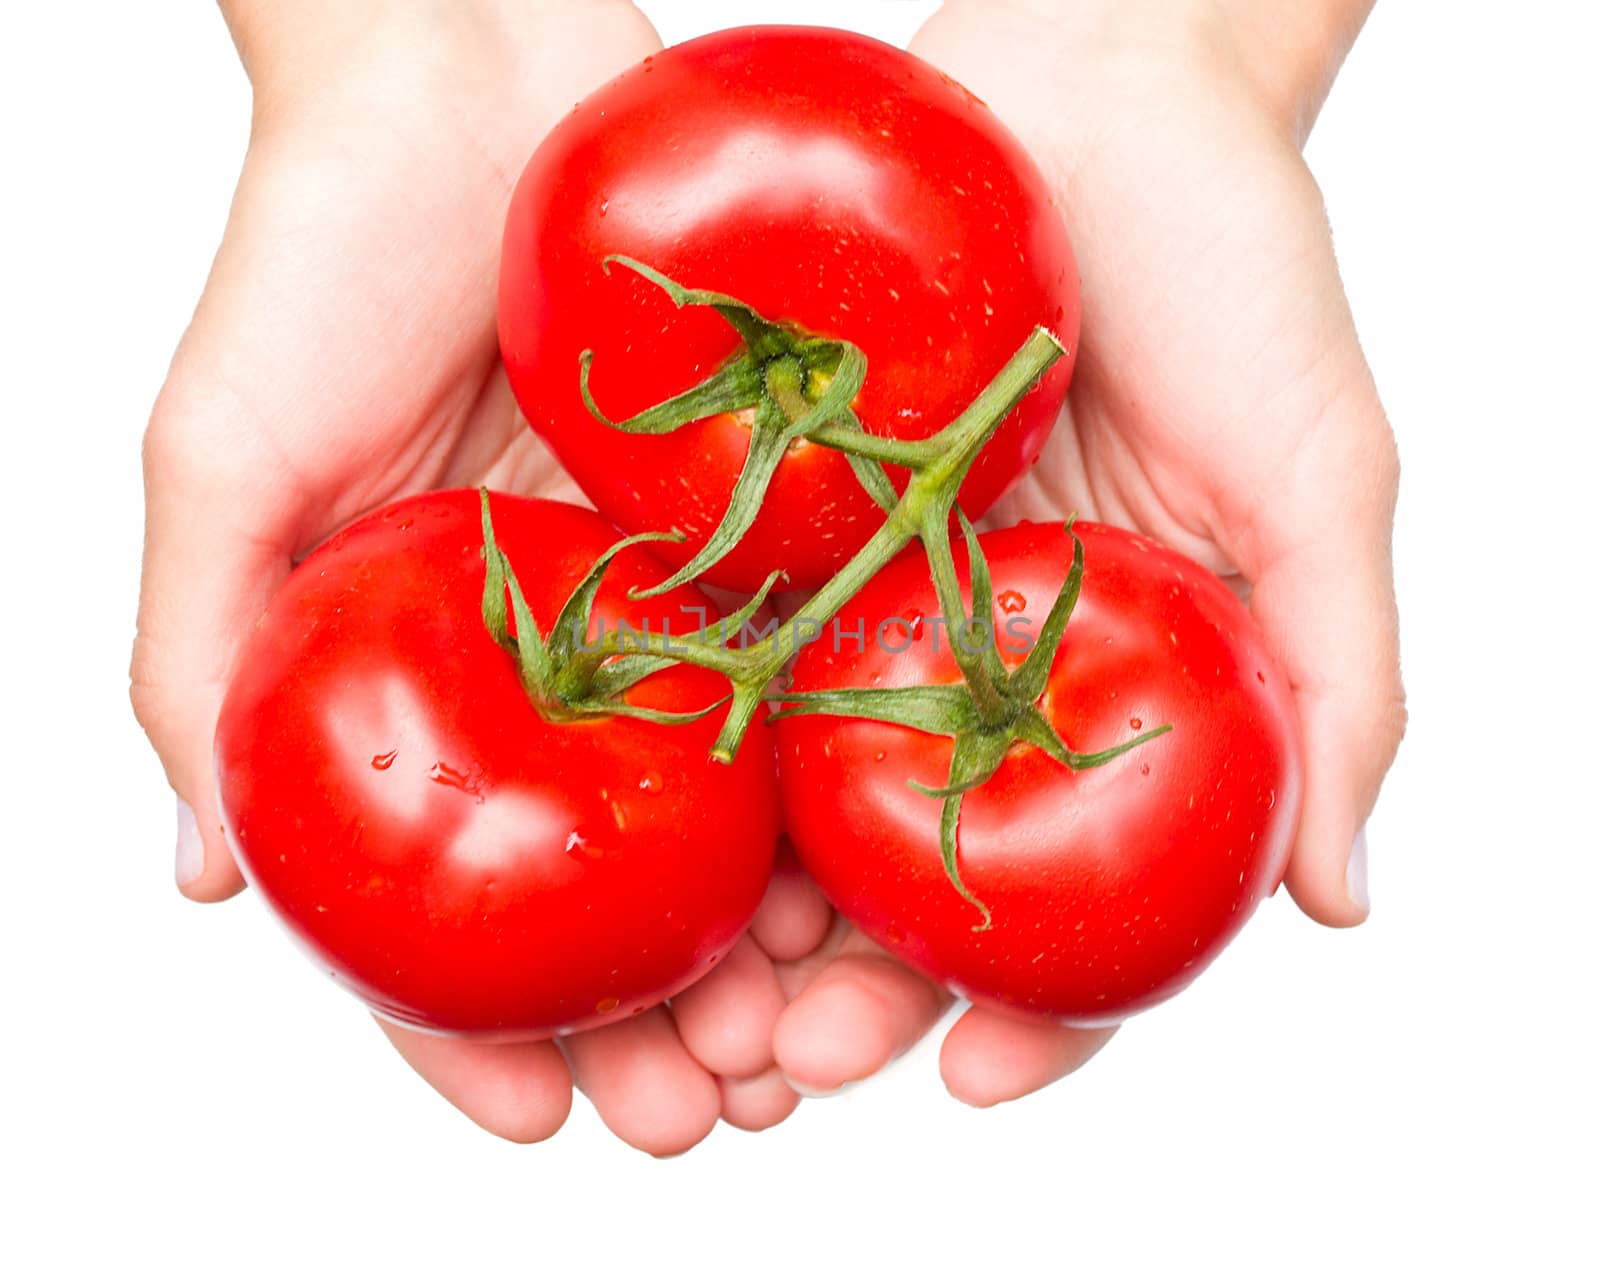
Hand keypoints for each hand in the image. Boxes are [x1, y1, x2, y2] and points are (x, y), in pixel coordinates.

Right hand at [132, 0, 836, 1152]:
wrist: (475, 69)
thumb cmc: (320, 256)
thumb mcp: (221, 468)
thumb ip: (202, 669)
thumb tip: (207, 884)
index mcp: (425, 685)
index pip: (446, 902)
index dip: (476, 1031)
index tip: (533, 1123)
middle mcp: (560, 670)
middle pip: (612, 894)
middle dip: (658, 1025)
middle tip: (712, 1113)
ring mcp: (677, 608)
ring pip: (735, 826)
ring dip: (772, 956)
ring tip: (812, 1046)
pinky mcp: (776, 531)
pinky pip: (821, 685)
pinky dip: (846, 798)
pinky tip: (880, 886)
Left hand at [771, 0, 1403, 1103]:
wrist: (1098, 83)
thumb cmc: (1233, 270)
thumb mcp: (1317, 480)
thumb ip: (1337, 685)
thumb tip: (1341, 900)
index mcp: (1105, 692)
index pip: (1076, 895)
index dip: (1037, 1008)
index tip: (978, 1078)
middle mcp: (974, 668)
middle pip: (904, 876)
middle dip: (848, 994)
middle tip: (786, 1067)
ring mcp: (863, 599)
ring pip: (790, 797)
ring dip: (738, 917)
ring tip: (687, 1003)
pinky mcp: (773, 515)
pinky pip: (715, 641)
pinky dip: (677, 744)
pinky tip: (631, 822)